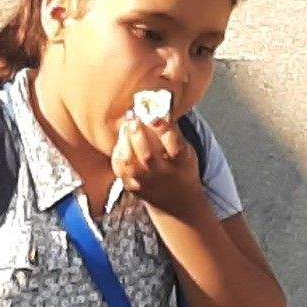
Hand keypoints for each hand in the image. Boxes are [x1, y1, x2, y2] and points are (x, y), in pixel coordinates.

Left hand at [112, 103, 210, 222]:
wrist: (177, 203)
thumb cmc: (182, 168)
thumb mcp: (187, 152)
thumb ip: (174, 132)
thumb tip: (159, 104)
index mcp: (181, 162)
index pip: (173, 144)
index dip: (163, 128)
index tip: (155, 115)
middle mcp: (163, 174)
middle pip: (147, 155)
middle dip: (138, 133)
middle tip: (133, 116)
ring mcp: (146, 183)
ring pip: (130, 163)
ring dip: (125, 142)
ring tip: (126, 126)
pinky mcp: (132, 187)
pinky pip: (120, 169)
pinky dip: (118, 153)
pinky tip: (121, 140)